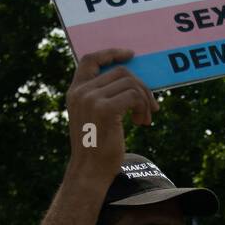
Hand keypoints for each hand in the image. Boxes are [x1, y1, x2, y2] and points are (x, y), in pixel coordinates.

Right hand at [66, 48, 158, 179]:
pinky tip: (142, 123)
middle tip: (150, 108)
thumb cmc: (96, 147)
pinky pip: (134, 96)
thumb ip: (103, 97)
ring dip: (144, 100)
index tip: (130, 55)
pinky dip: (144, 108)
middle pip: (120, 72)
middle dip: (141, 87)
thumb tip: (133, 82)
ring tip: (145, 119)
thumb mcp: (94, 117)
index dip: (111, 53)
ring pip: (130, 83)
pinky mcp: (104, 109)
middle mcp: (80, 92)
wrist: (90, 171)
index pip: (90, 60)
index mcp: (74, 92)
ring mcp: (90, 99)